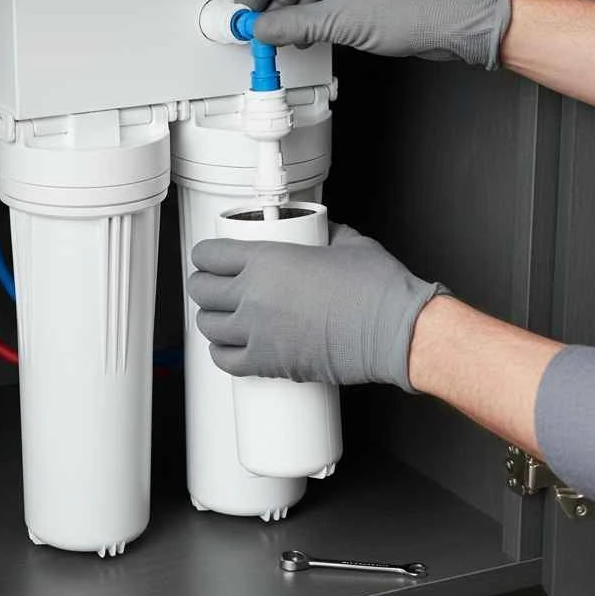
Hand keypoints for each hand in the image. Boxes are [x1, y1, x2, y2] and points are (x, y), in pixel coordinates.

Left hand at [187, 222, 445, 391]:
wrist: (393, 330)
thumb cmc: (375, 289)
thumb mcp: (346, 243)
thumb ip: (323, 234)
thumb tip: (320, 233)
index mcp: (266, 259)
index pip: (209, 255)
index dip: (205, 256)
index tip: (208, 259)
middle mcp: (253, 294)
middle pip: (201, 290)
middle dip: (203, 286)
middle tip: (213, 286)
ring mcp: (257, 330)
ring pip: (208, 325)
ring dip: (211, 319)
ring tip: (221, 316)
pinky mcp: (268, 363)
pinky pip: (225, 360)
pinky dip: (222, 353)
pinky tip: (229, 346)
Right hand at [236, 0, 512, 67]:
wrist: (456, 21)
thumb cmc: (412, 9)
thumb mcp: (339, 21)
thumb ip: (292, 25)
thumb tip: (262, 28)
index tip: (245, 9)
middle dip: (274, 2)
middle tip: (259, 26)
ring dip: (295, 12)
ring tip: (283, 36)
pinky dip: (316, 15)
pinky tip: (310, 34)